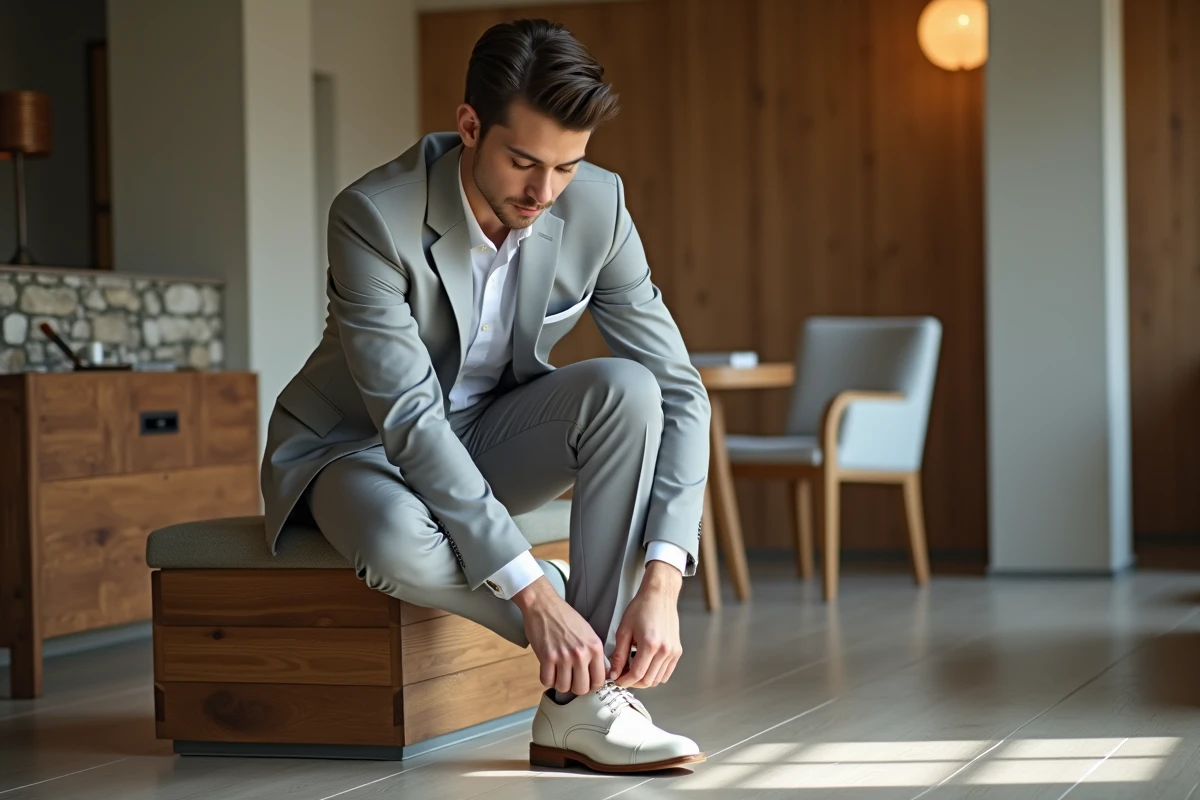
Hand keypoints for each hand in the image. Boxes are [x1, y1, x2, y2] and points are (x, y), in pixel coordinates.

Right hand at [513, 576, 606, 695]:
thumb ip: (594, 654)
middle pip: (581, 689)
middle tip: (570, 679)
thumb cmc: (565, 617)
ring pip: (563, 687)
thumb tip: (599, 675)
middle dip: (575, 687)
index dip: (592, 686)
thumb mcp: (588, 633)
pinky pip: (547, 681)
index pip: (599, 680)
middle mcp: (581, 653)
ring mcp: (563, 656)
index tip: (586, 683)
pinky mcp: (546, 657)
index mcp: (594, 647)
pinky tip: (548, 670)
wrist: (544, 605)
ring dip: (559, 683)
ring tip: (558, 673)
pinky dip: (547, 679)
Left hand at [609, 561, 682, 688]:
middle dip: (632, 683)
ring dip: (644, 680)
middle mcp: (664, 650)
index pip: (636, 674)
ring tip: (633, 671)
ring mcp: (673, 652)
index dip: (624, 681)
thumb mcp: (624, 630)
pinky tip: (646, 666)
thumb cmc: (642, 607)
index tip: (616, 680)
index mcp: (650, 644)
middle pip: (648, 681)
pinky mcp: (677, 651)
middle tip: (622, 677)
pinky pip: (666, 673)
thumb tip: (615, 673)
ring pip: (658, 680)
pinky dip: (655, 675)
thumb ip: (619, 655)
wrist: (660, 595)